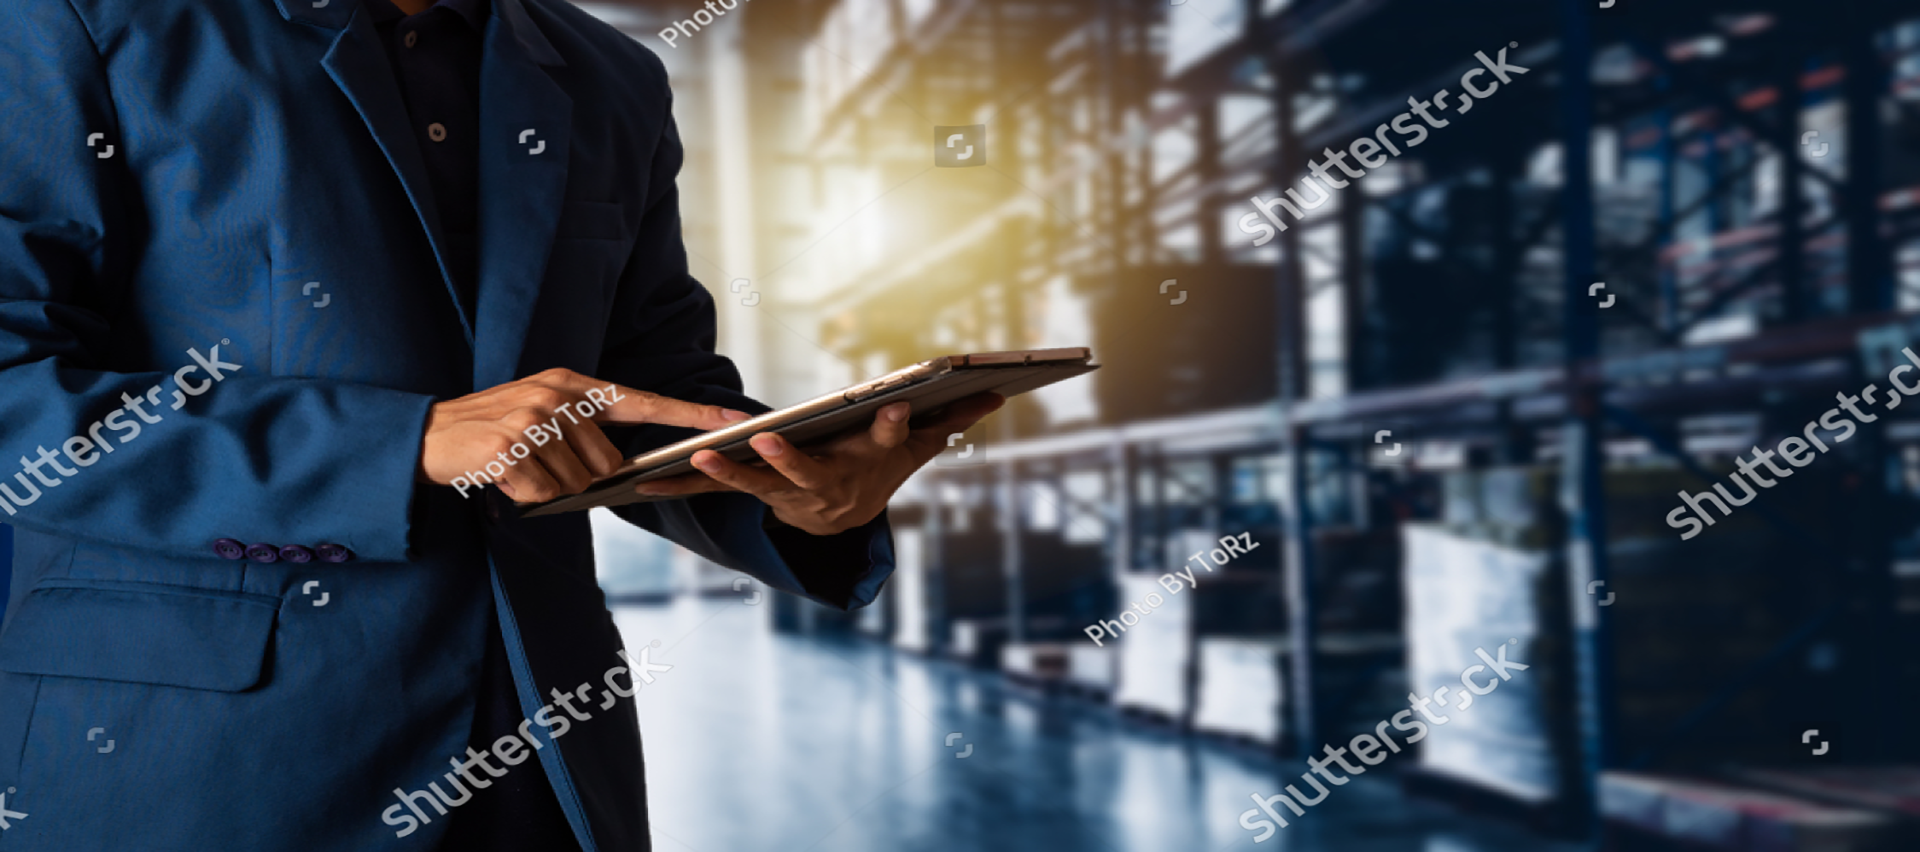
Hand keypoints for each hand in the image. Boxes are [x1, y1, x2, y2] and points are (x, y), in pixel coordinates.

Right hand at [420, 367, 747, 501]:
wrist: (424, 436)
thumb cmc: (492, 433)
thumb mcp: (540, 416)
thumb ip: (582, 431)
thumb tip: (617, 469)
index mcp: (572, 385)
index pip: (645, 401)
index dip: (692, 414)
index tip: (734, 423)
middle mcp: (557, 395)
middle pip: (607, 463)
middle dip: (579, 478)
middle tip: (539, 465)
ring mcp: (533, 419)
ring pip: (579, 483)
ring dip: (551, 489)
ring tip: (519, 468)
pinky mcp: (510, 447)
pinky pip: (546, 494)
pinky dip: (526, 497)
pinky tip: (504, 479)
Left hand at [631, 393, 1005, 534]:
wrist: (840, 524)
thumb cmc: (875, 470)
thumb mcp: (913, 447)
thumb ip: (951, 419)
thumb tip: (998, 391)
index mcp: (867, 464)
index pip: (885, 442)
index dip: (889, 427)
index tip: (896, 407)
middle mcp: (825, 485)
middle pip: (807, 472)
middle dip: (788, 458)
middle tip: (767, 438)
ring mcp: (786, 495)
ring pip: (755, 485)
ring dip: (727, 472)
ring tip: (700, 456)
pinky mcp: (754, 496)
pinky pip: (716, 493)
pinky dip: (682, 487)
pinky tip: (646, 482)